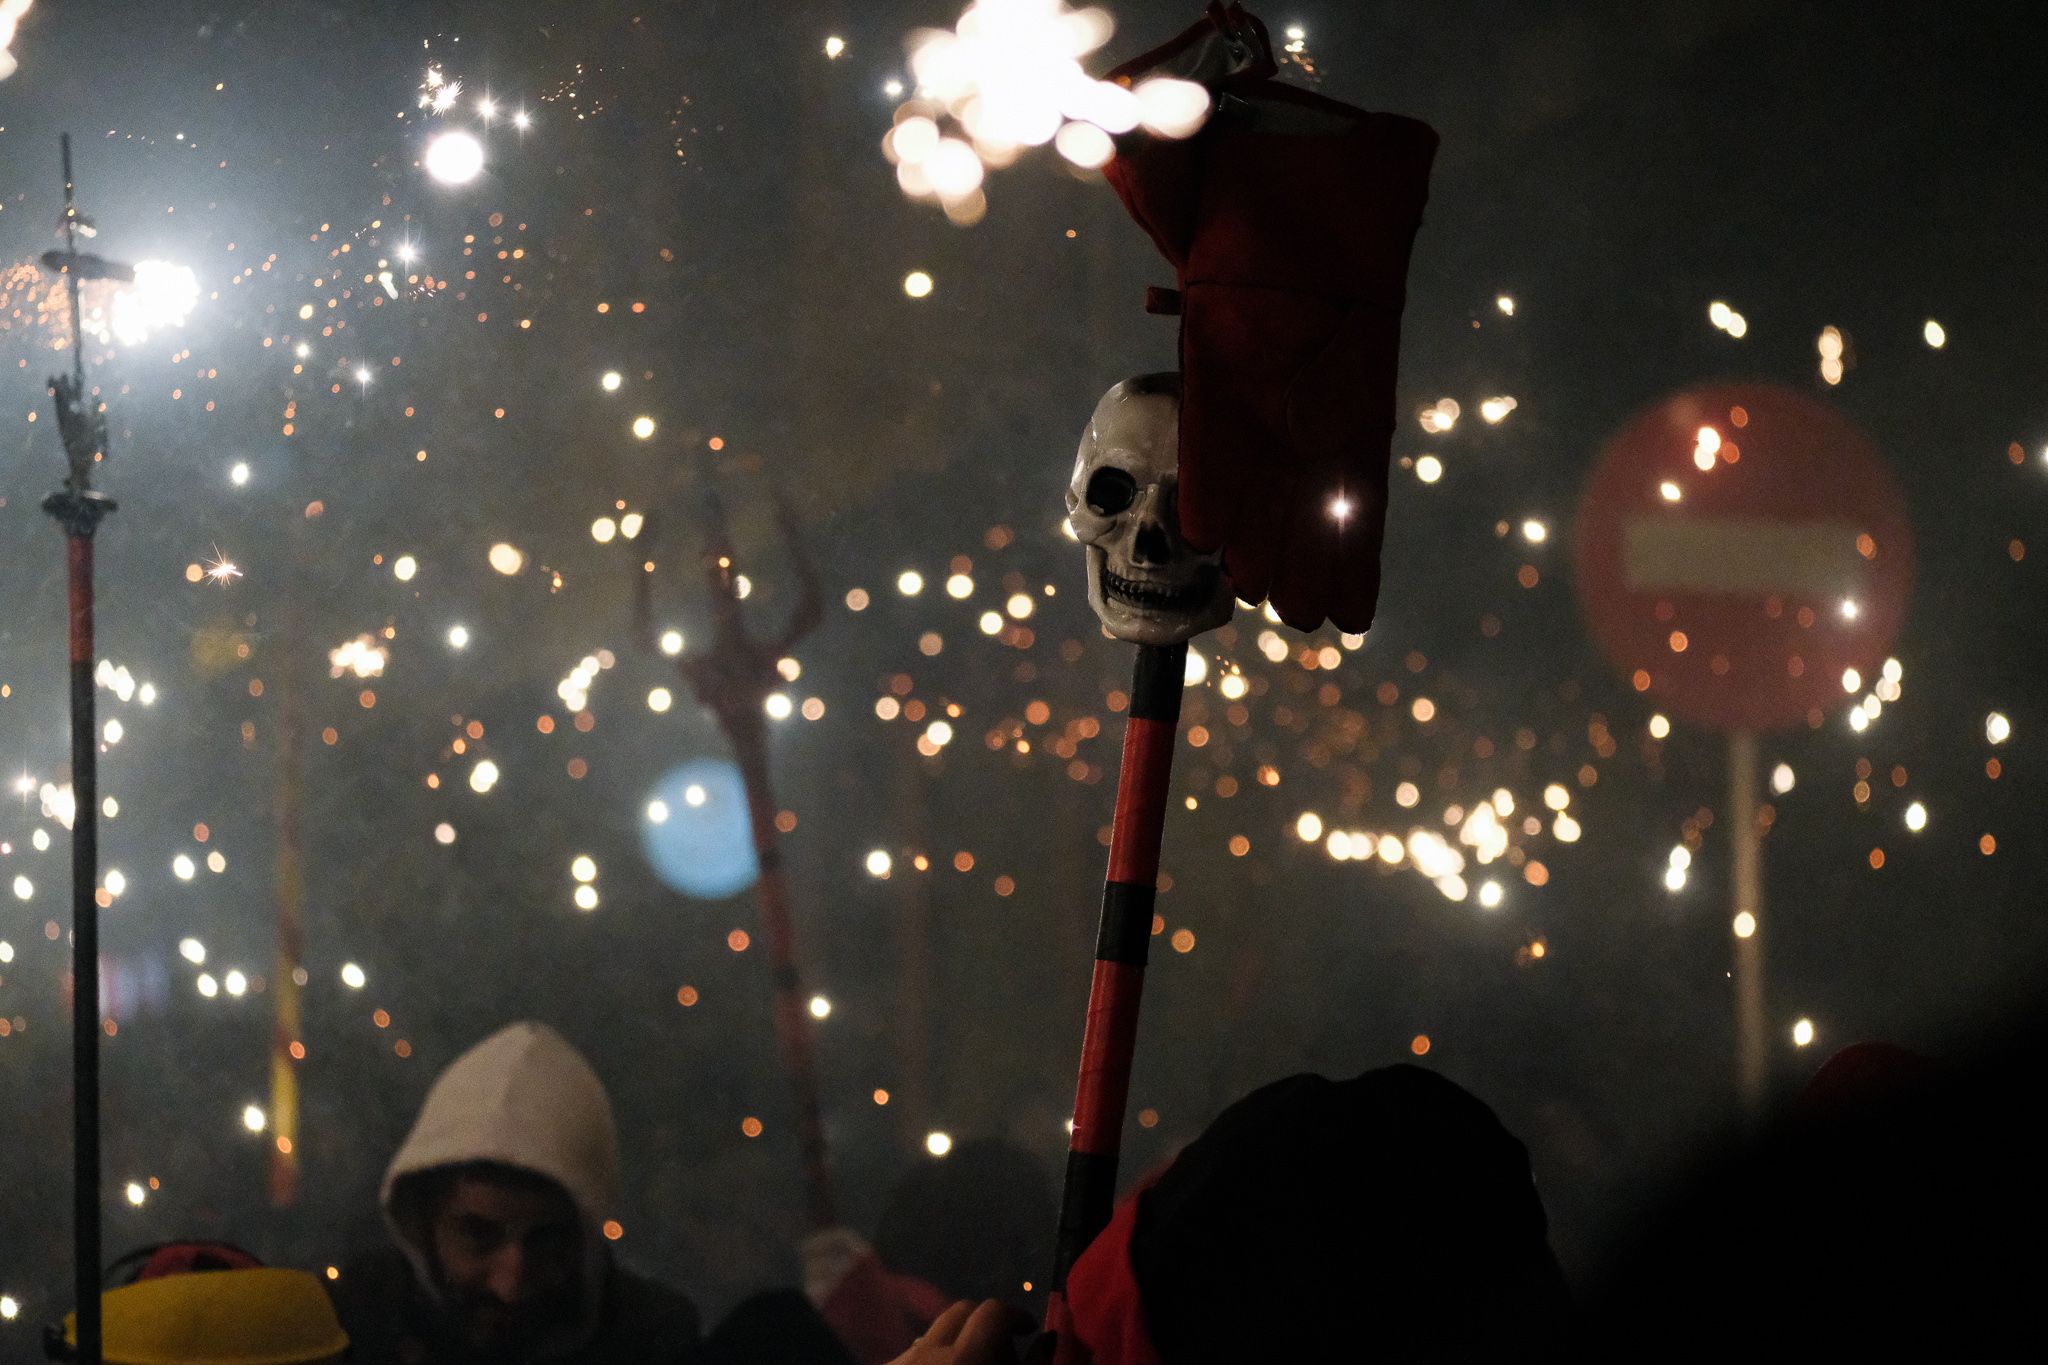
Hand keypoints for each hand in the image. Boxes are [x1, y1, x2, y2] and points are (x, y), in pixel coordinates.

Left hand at [888, 1300, 1027, 1364]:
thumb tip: (1045, 1340)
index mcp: (964, 1359)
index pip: (993, 1311)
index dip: (1016, 1315)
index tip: (1028, 1330)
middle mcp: (926, 1353)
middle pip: (961, 1313)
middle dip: (986, 1325)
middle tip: (1002, 1355)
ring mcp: (900, 1362)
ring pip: (934, 1335)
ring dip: (958, 1346)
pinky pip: (912, 1353)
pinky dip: (932, 1360)